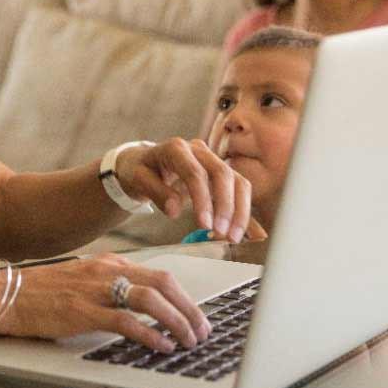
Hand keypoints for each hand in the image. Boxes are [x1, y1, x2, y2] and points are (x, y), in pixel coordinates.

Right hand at [0, 253, 209, 352]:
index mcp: (109, 263)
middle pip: (163, 284)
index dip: (184, 297)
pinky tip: (161, 346)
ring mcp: (94, 290)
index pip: (159, 275)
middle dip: (190, 309)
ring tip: (188, 340)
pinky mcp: (81, 311)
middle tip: (203, 330)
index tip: (196, 315)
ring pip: (150, 299)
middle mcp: (106, 271)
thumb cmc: (40, 292)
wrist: (5, 294)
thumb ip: (109, 287)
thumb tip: (139, 306)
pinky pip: (125, 320)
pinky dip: (149, 334)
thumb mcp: (82, 280)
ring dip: (176, 321)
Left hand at [116, 138, 255, 242]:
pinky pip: (239, 192)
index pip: (195, 173)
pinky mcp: (221, 176)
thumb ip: (155, 192)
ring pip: (237, 182)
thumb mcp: (137, 179)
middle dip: (226, 206)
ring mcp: (213, 161)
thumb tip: (174, 210)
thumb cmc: (141, 169)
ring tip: (232, 238)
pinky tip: (250, 233)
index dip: (203, 199)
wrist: (145, 161)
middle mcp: (200, 151)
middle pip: (223, 174)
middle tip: (221, 234)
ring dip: (239, 211)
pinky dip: (244, 212)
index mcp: (177, 149)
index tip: (205, 224)